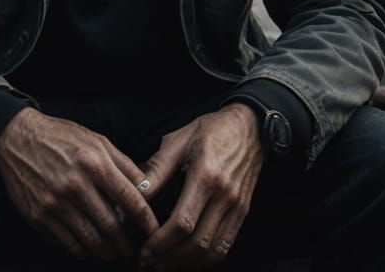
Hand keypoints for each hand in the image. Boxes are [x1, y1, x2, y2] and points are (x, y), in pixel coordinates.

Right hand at [0, 107, 159, 261]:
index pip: (131, 200)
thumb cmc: (61, 137)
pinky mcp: (39, 216)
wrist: (16, 139)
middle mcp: (76, 185)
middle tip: (131, 248)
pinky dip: (81, 250)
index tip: (152, 230)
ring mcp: (55, 203)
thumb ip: (123, 164)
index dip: (146, 220)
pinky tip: (88, 248)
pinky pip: (67, 243)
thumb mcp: (96, 140)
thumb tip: (146, 187)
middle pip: (111, 226)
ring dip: (106, 251)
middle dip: (126, 243)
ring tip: (112, 253)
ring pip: (90, 240)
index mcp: (95, 164)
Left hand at [138, 103, 264, 268]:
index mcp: (205, 176)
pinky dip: (205, 258)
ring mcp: (237, 206)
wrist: (249, 127)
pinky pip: (225, 245)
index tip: (144, 249)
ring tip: (164, 263)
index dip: (160, 242)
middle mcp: (224, 195)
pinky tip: (187, 257)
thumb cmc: (210, 130)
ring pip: (212, 251)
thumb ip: (156, 169)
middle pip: (197, 244)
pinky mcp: (243, 212)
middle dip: (169, 259)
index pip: (182, 223)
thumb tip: (134, 193)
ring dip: (186, 264)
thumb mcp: (178, 140)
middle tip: (148, 261)